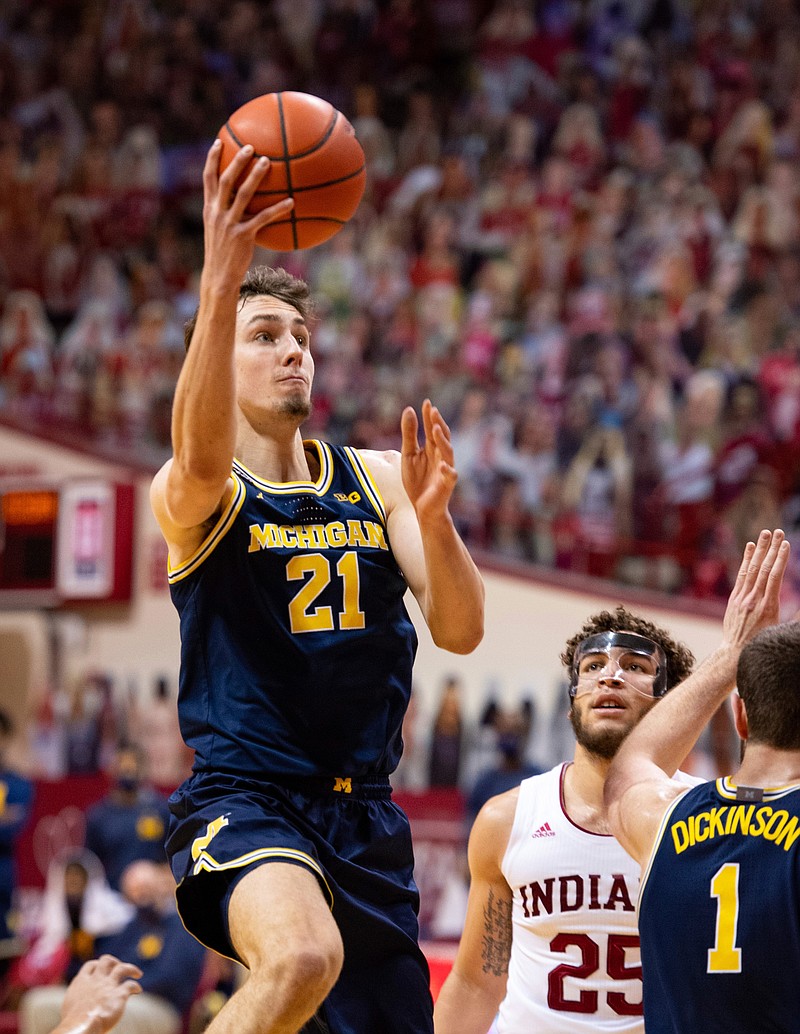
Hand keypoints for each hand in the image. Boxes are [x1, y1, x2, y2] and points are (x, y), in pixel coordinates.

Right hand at [58, 955, 141, 1033]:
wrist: (81, 1027)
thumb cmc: (72, 1023)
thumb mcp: (69, 1007)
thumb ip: (77, 999)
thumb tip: (80, 1004)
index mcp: (81, 982)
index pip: (90, 965)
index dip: (97, 965)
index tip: (102, 969)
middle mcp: (95, 980)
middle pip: (106, 960)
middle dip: (114, 962)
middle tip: (118, 967)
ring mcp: (108, 985)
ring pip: (122, 968)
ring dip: (131, 968)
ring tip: (137, 973)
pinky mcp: (119, 994)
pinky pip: (130, 985)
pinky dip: (136, 986)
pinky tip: (138, 990)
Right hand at [201, 140, 293, 292]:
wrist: (219, 276)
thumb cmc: (224, 254)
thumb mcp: (220, 231)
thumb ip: (228, 214)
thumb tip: (245, 202)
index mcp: (210, 209)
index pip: (208, 178)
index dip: (212, 159)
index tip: (219, 142)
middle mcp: (217, 213)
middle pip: (225, 180)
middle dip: (236, 161)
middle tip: (250, 147)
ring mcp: (229, 224)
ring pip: (243, 194)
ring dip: (255, 176)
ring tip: (268, 161)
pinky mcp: (243, 236)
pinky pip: (263, 218)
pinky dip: (278, 209)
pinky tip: (291, 202)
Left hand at [400, 400, 457, 518]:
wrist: (423, 508)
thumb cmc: (417, 481)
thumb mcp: (409, 455)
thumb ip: (409, 434)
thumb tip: (409, 410)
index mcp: (432, 449)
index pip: (432, 429)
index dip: (429, 417)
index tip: (427, 402)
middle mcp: (441, 456)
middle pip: (442, 437)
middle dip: (437, 424)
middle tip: (433, 411)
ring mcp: (446, 470)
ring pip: (448, 453)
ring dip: (442, 441)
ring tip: (434, 429)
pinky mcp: (447, 485)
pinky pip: (450, 477)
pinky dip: (447, 471)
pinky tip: (442, 465)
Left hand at [722, 529, 789, 650]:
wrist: (736, 653)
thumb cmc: (763, 644)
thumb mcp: (781, 630)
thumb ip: (793, 615)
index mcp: (768, 607)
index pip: (774, 577)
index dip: (780, 559)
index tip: (786, 544)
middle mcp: (754, 599)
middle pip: (763, 568)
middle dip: (771, 549)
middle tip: (778, 532)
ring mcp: (742, 598)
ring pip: (751, 569)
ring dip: (759, 549)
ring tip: (765, 534)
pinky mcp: (734, 598)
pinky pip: (741, 576)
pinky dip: (746, 560)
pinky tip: (750, 548)